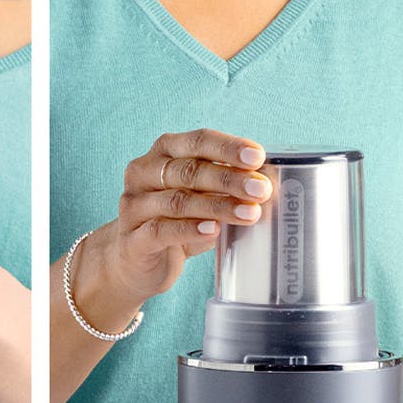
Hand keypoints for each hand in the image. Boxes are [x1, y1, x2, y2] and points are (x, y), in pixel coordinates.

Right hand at [78, 129, 272, 314]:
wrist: (136, 261)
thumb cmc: (176, 221)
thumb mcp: (202, 197)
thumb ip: (228, 186)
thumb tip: (270, 181)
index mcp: (163, 153)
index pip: (197, 141)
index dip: (228, 148)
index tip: (257, 158)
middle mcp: (143, 173)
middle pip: (188, 170)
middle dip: (228, 179)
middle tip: (260, 190)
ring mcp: (133, 206)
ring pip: (177, 201)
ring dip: (217, 206)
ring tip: (249, 214)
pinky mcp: (132, 239)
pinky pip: (161, 231)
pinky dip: (190, 230)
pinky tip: (213, 231)